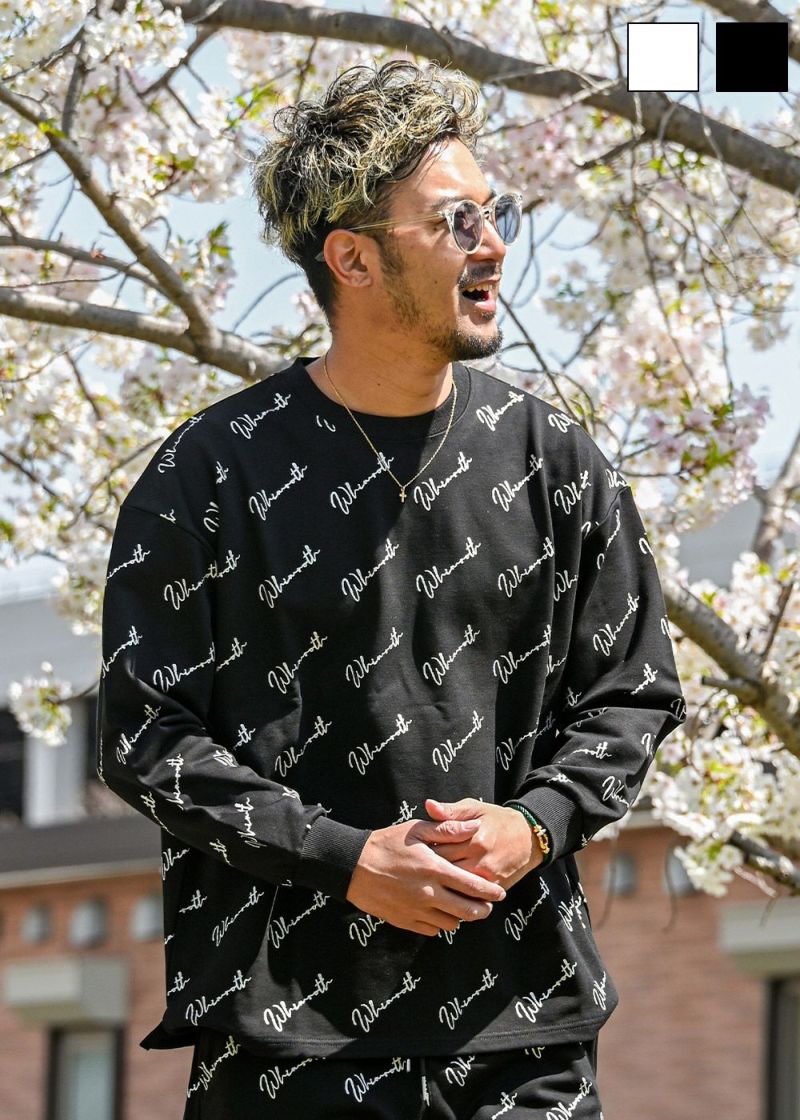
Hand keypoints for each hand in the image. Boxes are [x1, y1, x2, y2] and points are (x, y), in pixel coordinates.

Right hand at [345, 818, 506, 936]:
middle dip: (482, 910)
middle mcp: (428, 894)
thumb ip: (447, 830)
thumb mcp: (416, 830)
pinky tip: (439, 912)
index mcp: (434, 869)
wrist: (353, 866)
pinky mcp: (405, 922)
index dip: (490, 892)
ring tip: (461, 907)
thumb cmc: (386, 843)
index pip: (472, 886)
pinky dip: (440, 923)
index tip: (500, 893)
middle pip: (467, 911)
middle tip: (487, 906)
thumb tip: (475, 827)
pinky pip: (432, 930)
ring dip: (460, 917)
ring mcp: (416, 911)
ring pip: (451, 924)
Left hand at [418, 797, 544, 890]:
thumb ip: (450, 811)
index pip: (439, 847)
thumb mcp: (475, 808)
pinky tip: (446, 892)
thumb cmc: (497, 820)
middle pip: (445, 869)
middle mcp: (480, 859)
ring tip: (429, 880)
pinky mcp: (494, 888)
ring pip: (455, 887)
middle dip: (429, 869)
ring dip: (441, 884)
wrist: (529, 837)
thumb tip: (428, 805)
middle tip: (417, 868)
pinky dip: (457, 895)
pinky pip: (470, 896)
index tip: (415, 850)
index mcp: (473, 838)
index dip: (424, 850)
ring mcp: (488, 877)